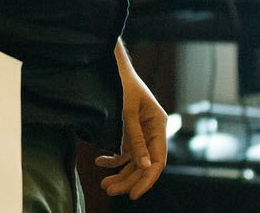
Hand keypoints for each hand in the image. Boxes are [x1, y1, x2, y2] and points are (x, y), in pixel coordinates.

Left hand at [94, 42, 166, 198]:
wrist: (109, 65)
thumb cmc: (120, 83)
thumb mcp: (126, 111)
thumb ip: (134, 139)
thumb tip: (144, 166)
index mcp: (159, 125)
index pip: (158, 161)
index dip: (146, 179)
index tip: (133, 194)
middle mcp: (152, 131)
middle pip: (144, 164)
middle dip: (128, 179)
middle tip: (108, 190)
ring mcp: (141, 132)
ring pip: (133, 161)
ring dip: (119, 173)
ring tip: (104, 184)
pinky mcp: (128, 130)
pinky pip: (123, 151)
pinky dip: (113, 158)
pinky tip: (100, 161)